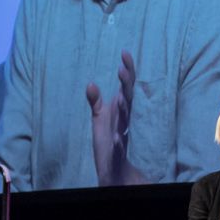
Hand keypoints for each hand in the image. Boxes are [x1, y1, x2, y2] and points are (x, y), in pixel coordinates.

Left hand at [86, 50, 137, 185]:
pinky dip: (119, 142)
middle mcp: (126, 119)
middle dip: (126, 85)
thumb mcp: (100, 117)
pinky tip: (117, 138)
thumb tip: (91, 83)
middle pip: (128, 98)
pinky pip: (120, 146)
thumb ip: (96, 101)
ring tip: (120, 98)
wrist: (115, 167)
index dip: (127, 70)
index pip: (127, 86)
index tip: (124, 52)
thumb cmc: (109, 139)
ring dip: (124, 110)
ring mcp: (124, 133)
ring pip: (126, 119)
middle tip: (122, 70)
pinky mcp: (117, 151)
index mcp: (122, 109)